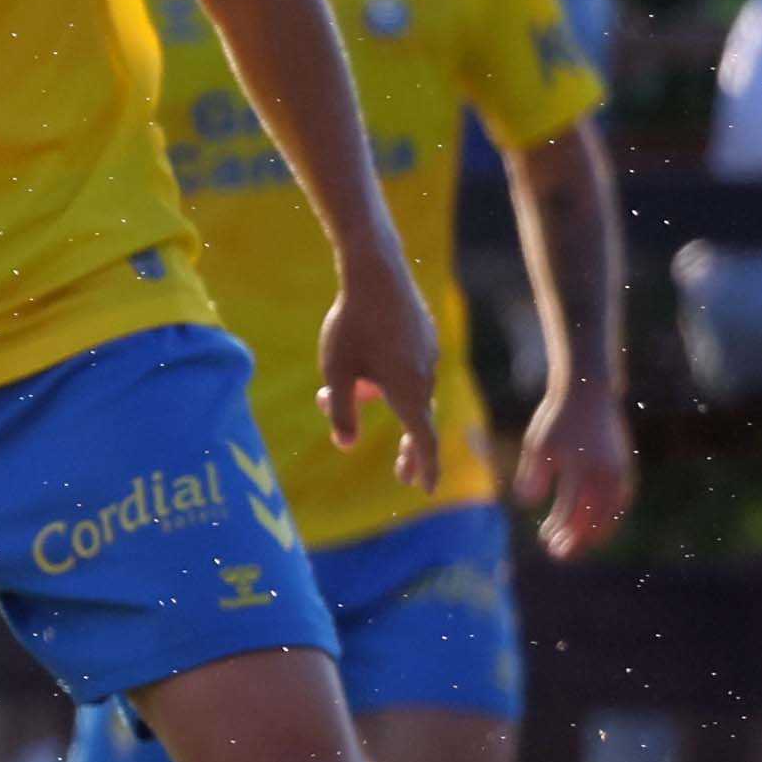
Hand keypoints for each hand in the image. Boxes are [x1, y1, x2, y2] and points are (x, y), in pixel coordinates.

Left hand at [316, 258, 445, 486]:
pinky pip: (408, 369)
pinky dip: (388, 381)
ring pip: (407, 390)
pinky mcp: (424, 336)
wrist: (376, 273)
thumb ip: (343, 412)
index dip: (425, 467)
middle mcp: (426, 376)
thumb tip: (345, 446)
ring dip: (380, 402)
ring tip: (332, 397)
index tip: (425, 488)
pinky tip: (359, 368)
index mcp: (408, 392)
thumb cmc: (352, 324)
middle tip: (404, 474)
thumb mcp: (337, 371)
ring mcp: (428, 354)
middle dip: (411, 449)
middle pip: (419, 420)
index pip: (423, 440)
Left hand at [519, 378, 632, 558]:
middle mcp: (606, 476)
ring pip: (612, 515)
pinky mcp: (626, 469)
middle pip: (594, 521)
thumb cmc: (557, 420)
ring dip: (594, 534)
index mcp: (583, 471)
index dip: (560, 531)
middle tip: (559, 553)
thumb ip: (533, 476)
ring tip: (578, 544)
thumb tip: (527, 503)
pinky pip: (621, 503)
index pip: (572, 513)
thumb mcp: (537, 446)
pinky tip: (595, 526)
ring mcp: (620, 473)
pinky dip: (610, 519)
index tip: (546, 541)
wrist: (588, 393)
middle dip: (577, 540)